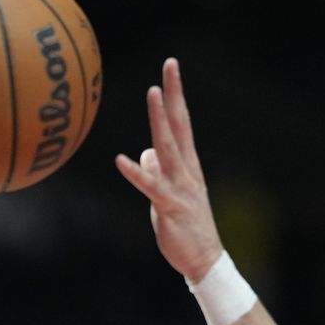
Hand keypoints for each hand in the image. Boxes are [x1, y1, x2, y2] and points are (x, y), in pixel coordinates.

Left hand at [115, 59, 225, 280]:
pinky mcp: (169, 206)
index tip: (171, 67)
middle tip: (170, 66)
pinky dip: (136, 173)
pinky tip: (120, 160)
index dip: (176, 94)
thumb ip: (158, 170)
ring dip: (159, 120)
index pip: (181, 121)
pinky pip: (150, 186)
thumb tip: (145, 153)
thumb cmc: (185, 225)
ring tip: (152, 93)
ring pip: (168, 147)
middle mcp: (186, 169)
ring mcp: (180, 186)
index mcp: (187, 164)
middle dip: (173, 95)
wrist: (204, 259)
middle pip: (178, 125)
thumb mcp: (169, 192)